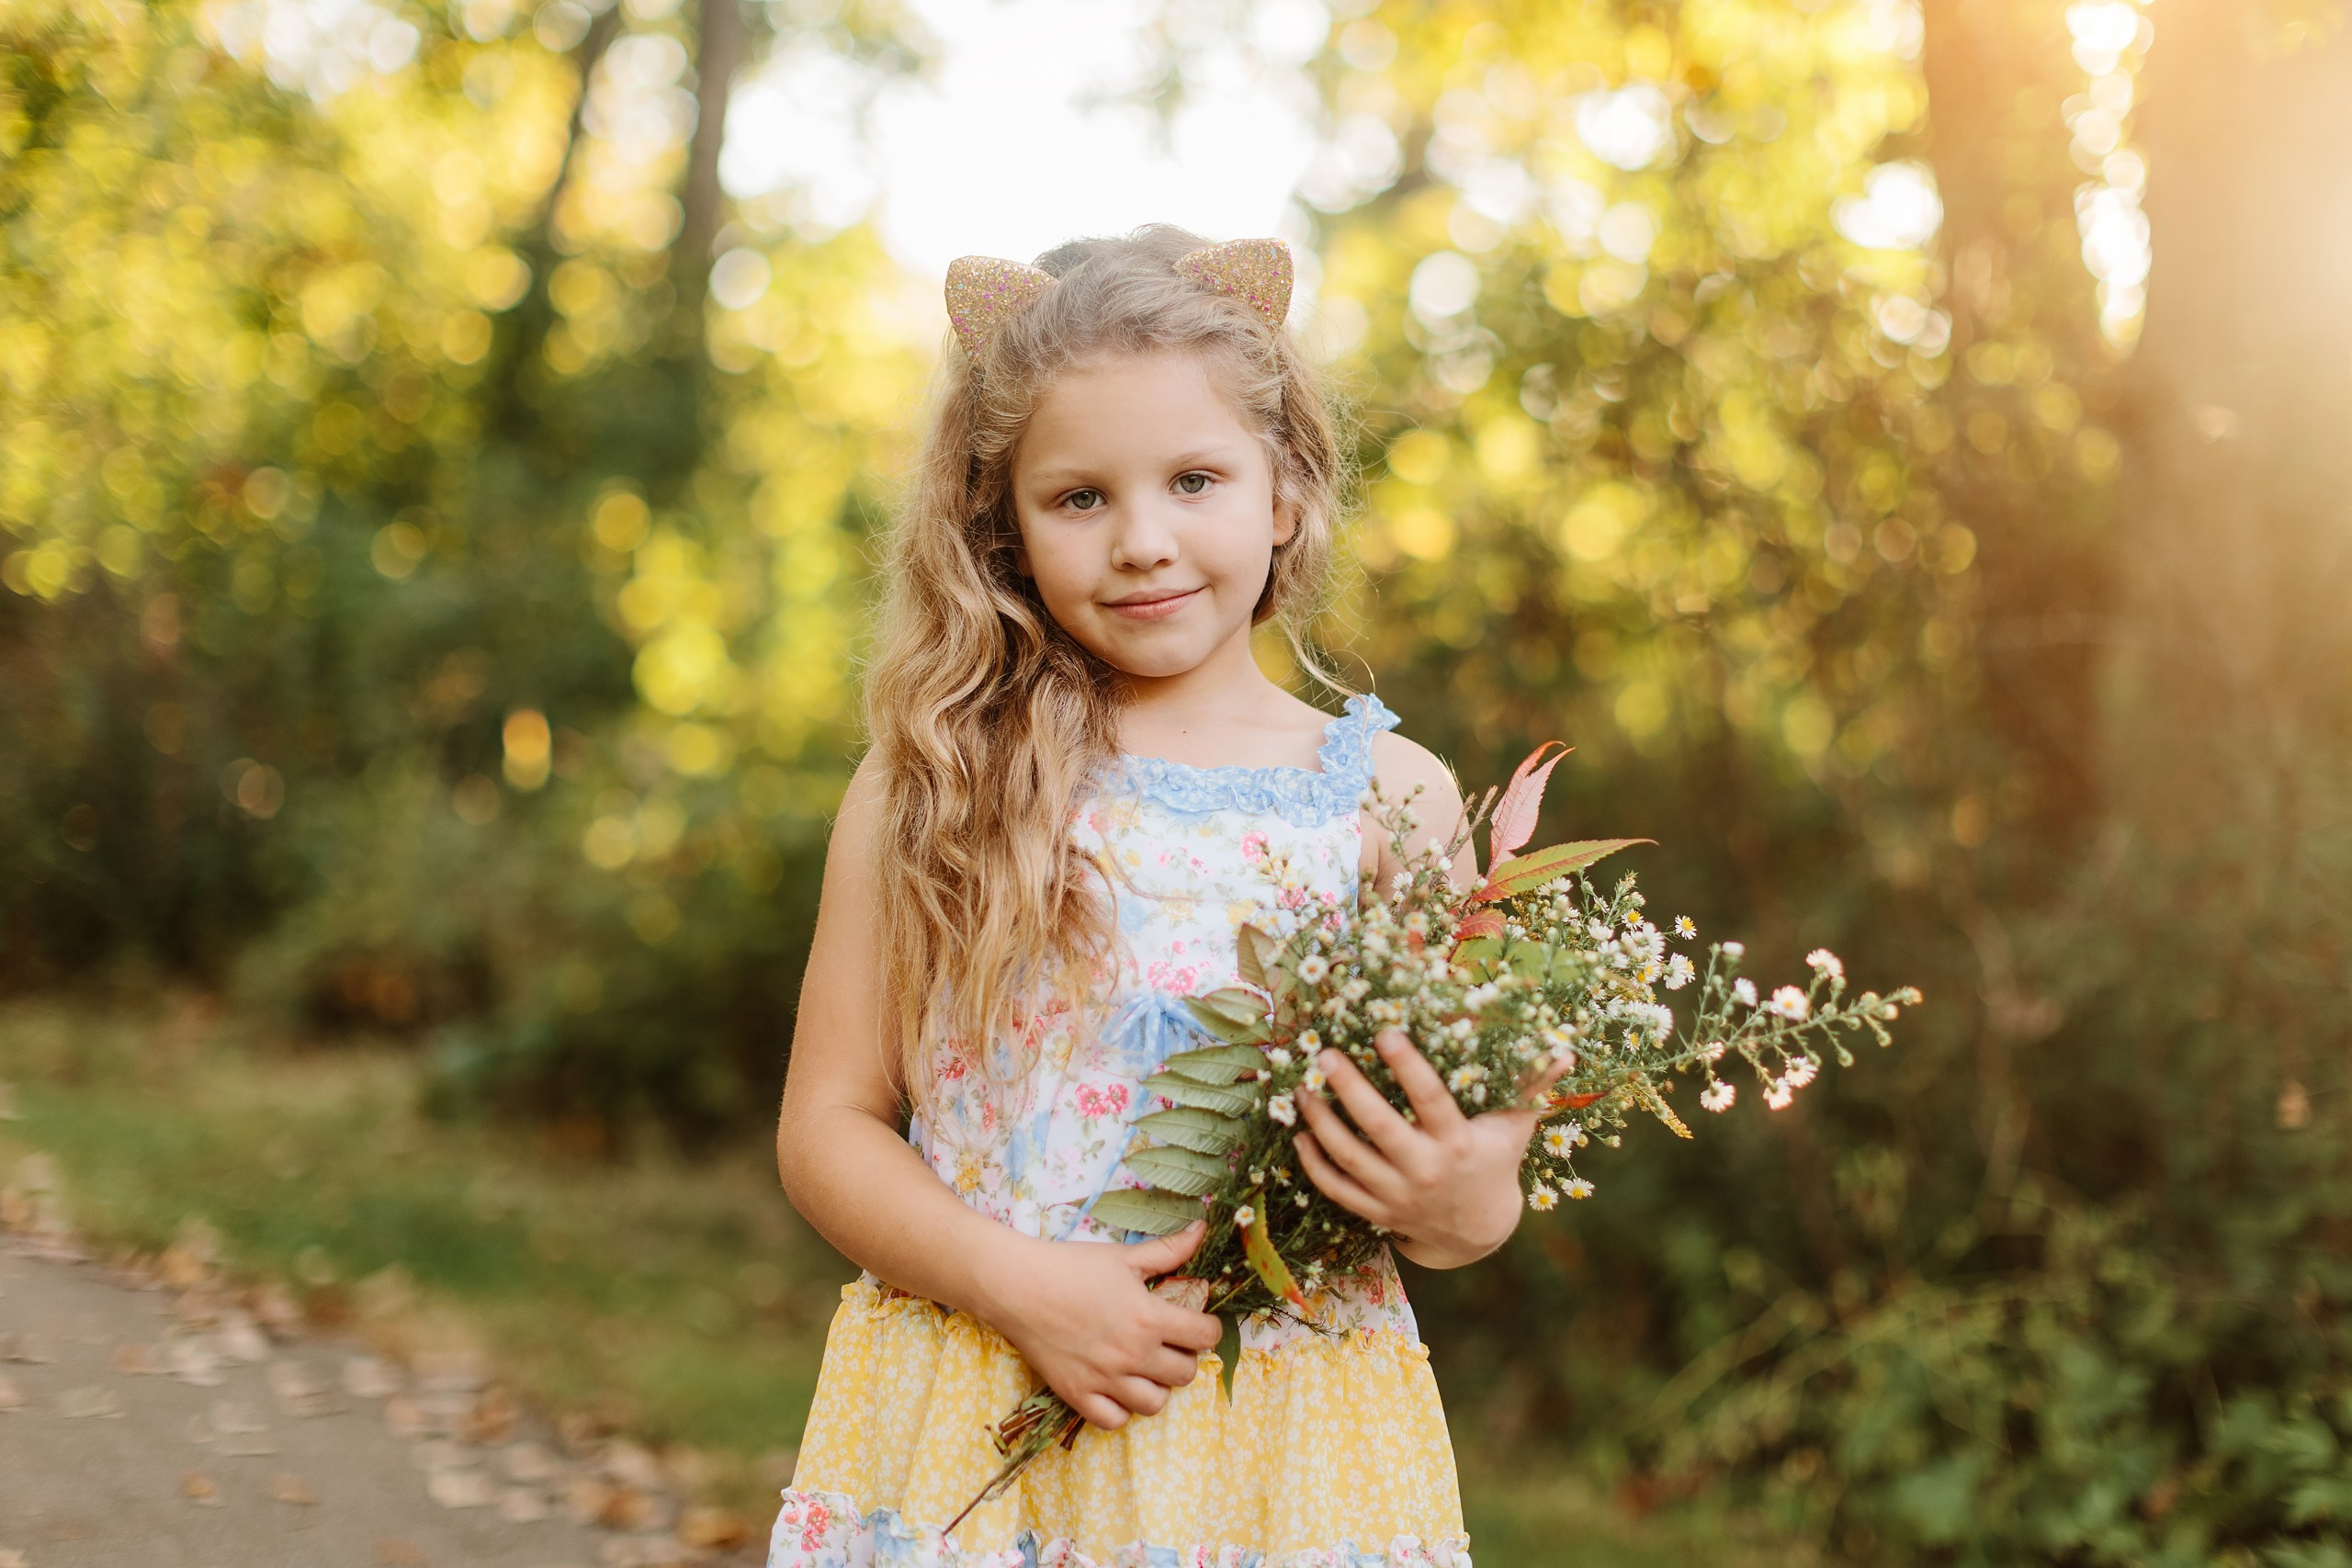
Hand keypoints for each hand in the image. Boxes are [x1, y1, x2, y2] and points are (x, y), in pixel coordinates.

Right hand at [976, 1221, 1221, 1429]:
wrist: (1018, 1286)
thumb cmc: (1072, 1267)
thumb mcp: (1124, 1256)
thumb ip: (1168, 1250)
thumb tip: (1202, 1230)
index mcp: (1149, 1317)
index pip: (1205, 1336)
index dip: (1209, 1328)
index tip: (1198, 1322)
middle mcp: (1133, 1354)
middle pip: (1185, 1373)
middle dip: (1183, 1356)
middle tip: (1167, 1342)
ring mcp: (1105, 1380)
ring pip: (1155, 1404)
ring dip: (1156, 1386)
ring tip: (1144, 1368)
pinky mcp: (1078, 1395)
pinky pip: (1114, 1421)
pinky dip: (1120, 1409)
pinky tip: (1115, 1387)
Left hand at [1294, 1028, 1570, 1269]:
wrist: (1476, 1230)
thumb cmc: (1494, 1162)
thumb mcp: (1514, 1127)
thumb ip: (1532, 1088)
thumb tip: (1564, 1050)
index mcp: (1457, 1143)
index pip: (1430, 1100)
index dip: (1407, 1066)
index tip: (1385, 1033)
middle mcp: (1424, 1170)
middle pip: (1379, 1128)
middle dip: (1348, 1090)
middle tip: (1324, 1055)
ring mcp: (1396, 1195)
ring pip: (1349, 1157)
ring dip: (1319, 1122)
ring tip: (1299, 1087)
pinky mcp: (1376, 1212)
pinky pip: (1336, 1189)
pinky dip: (1313, 1164)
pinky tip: (1298, 1134)